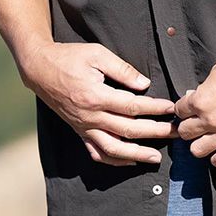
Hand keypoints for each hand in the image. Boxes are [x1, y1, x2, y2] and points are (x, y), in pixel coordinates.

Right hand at [20, 41, 179, 165]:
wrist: (40, 68)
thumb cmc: (69, 57)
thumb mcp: (96, 54)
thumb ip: (122, 69)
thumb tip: (144, 84)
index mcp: (96, 95)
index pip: (133, 106)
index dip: (155, 108)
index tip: (171, 108)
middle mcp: (90, 116)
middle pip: (128, 129)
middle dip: (155, 132)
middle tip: (175, 133)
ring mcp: (83, 126)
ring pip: (113, 148)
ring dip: (136, 154)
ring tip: (155, 157)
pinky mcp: (79, 131)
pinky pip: (96, 152)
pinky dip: (113, 160)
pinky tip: (129, 161)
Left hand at [173, 41, 215, 167]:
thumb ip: (203, 89)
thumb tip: (196, 96)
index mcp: (201, 100)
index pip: (179, 111)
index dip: (183, 108)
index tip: (188, 107)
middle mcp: (210, 120)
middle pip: (185, 132)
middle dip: (187, 125)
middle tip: (194, 121)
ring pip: (197, 150)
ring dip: (198, 143)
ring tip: (204, 136)